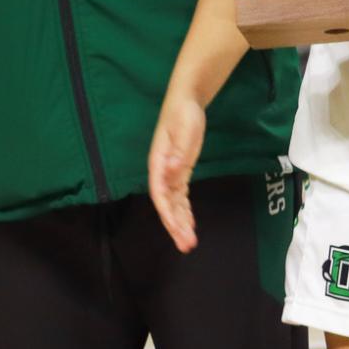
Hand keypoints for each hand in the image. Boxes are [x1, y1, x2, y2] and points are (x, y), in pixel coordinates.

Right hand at [148, 92, 207, 252]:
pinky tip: (190, 224)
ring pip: (174, 204)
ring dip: (181, 223)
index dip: (167, 212)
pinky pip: (181, 197)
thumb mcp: (184, 129)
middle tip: (186, 244)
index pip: (160, 193)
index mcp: (158, 163)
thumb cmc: (183, 114)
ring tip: (188, 242)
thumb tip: (172, 169)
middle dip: (175, 225)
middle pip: (167, 204)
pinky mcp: (180, 172)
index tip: (175, 228)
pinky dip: (185, 211)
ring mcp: (170, 173)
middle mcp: (161, 172)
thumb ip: (179, 151)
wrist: (185, 103)